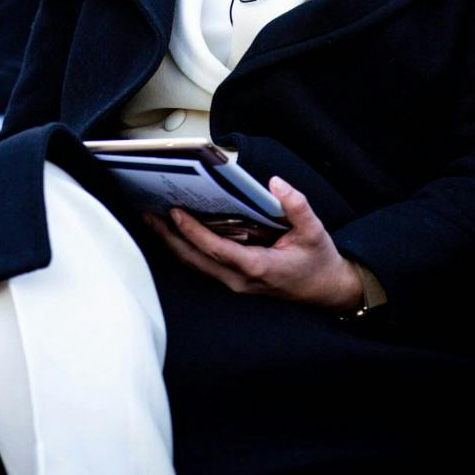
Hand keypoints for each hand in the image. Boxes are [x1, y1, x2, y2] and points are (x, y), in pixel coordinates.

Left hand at [145, 176, 364, 311]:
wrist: (326, 290)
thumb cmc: (318, 261)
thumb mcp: (314, 231)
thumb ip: (296, 206)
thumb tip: (276, 184)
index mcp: (258, 267)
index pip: (216, 249)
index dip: (193, 231)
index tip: (175, 212)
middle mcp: (240, 279)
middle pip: (194, 259)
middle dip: (169, 237)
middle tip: (148, 213)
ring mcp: (234, 283)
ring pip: (194, 264)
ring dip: (172, 243)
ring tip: (153, 219)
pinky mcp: (233, 280)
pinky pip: (202, 265)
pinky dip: (185, 248)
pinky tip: (175, 232)